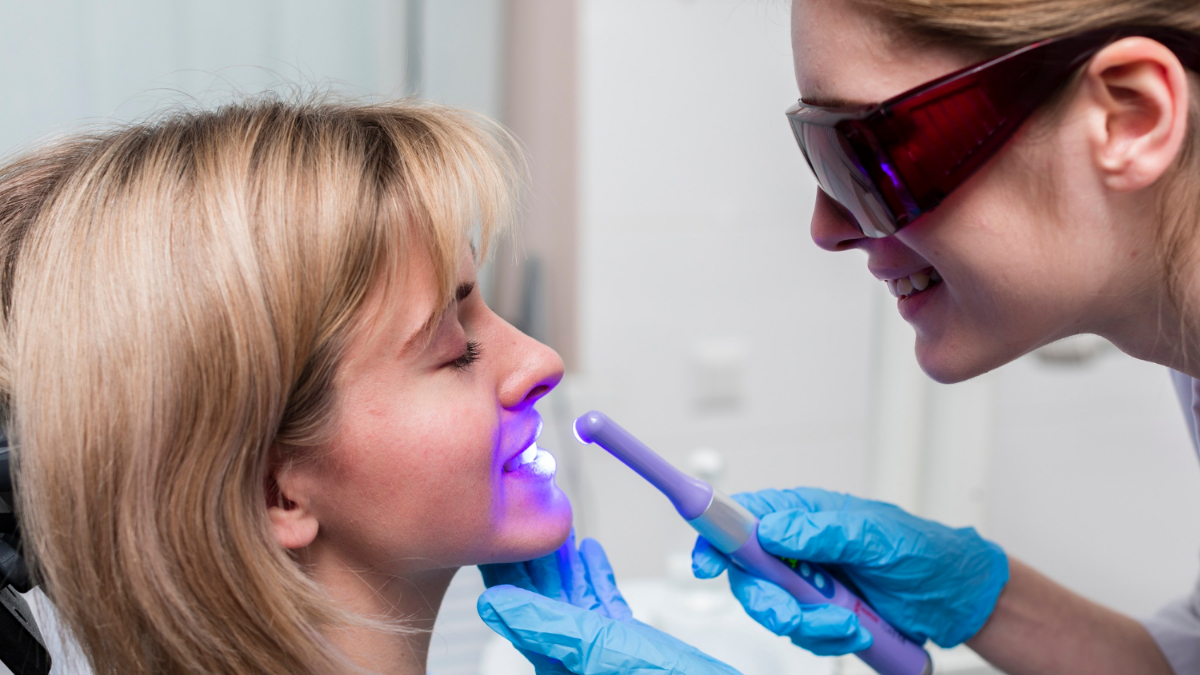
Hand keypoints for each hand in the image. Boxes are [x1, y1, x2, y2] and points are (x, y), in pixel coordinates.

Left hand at [478, 532, 741, 674]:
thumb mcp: (594, 644)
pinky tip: (590, 550)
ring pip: (575, 596)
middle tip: (526, 519)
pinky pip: (604, 602)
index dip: (508, 574)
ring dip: (566, 561)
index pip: (520, 610)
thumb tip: (493, 602)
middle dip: (539, 558)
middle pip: (545, 598)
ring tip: (557, 529)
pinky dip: (597, 574)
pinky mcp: (628, 643)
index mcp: (557, 658)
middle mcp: (574, 654)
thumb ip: (544, 623)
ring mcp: (602, 647)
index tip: (498, 540)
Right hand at [692, 487, 1007, 650]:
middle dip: (767, 600)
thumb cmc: (924, 552)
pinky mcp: (820, 613)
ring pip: (772, 608)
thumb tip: (774, 531)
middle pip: (748, 573)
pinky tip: (855, 630)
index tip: (707, 565)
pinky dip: (824, 638)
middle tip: (791, 615)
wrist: (957, 599)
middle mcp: (797, 546)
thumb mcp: (875, 536)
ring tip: (846, 624)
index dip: (714, 538)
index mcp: (803, 514)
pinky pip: (799, 632)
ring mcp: (807, 582)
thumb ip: (823, 531)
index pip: (741, 518)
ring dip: (805, 624)